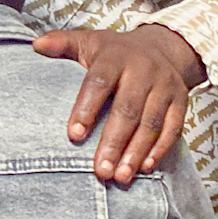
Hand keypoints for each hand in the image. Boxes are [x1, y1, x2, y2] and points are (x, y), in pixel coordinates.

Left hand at [31, 25, 203, 186]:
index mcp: (116, 57)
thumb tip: (36, 45)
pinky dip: (160, 149)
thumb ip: (63, 44)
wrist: (163, 46)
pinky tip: (145, 168)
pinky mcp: (181, 101)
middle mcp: (143, 70)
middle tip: (100, 171)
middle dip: (113, 142)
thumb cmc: (116, 51)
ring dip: (136, 152)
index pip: (99, 82)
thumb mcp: (89, 41)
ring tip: (120, 177)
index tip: (73, 136)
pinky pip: (173, 128)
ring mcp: (165, 86)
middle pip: (127, 109)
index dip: (86, 108)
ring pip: (151, 122)